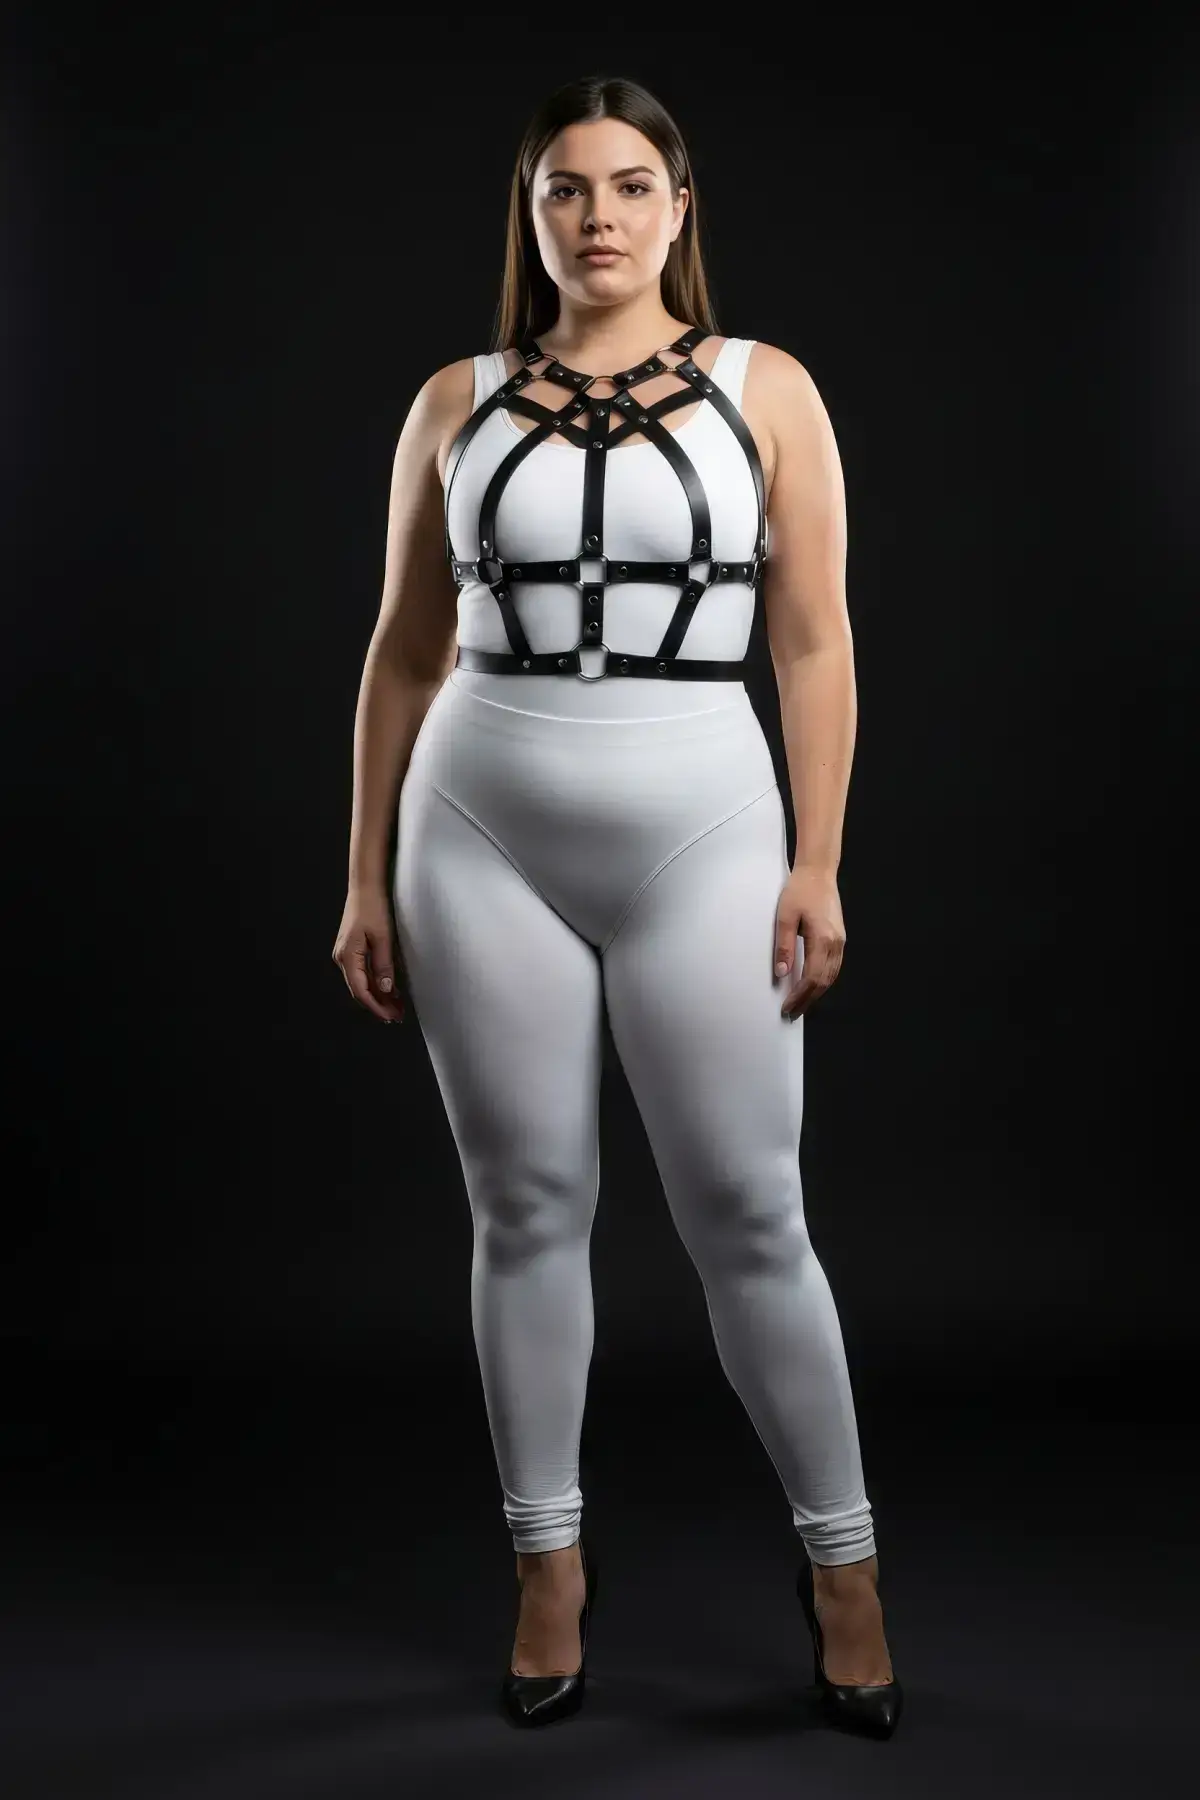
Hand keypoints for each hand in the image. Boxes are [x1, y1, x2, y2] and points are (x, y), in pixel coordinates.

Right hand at [332, 885, 406, 1022]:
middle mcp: (342, 958)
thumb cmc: (373, 908)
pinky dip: (375, 984)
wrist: (364, 888)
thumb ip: (384, 965)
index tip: (390, 1016)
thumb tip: (386, 989)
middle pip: (359, 990)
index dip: (376, 1006)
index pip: (360, 991)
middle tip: (397, 1016)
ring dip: (378, 996)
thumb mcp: (383, 937)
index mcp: (347, 956)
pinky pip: (362, 974)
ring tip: (396, 1007)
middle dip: (378, 1005)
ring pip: (361, 983)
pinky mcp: (351, 951)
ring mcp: (345, 955)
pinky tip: (389, 990)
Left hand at [774, 865, 845, 1018]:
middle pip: (824, 981)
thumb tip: (782, 973)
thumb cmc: (799, 891)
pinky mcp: (839, 937)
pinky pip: (834, 966)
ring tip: (801, 1004)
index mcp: (823, 939)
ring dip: (817, 993)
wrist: (818, 873)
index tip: (787, 1007)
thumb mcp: (785, 917)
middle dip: (808, 1000)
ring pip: (831, 976)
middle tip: (793, 1013)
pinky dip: (824, 980)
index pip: (812, 977)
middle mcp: (836, 943)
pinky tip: (813, 986)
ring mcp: (840, 941)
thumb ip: (784, 946)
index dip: (800, 995)